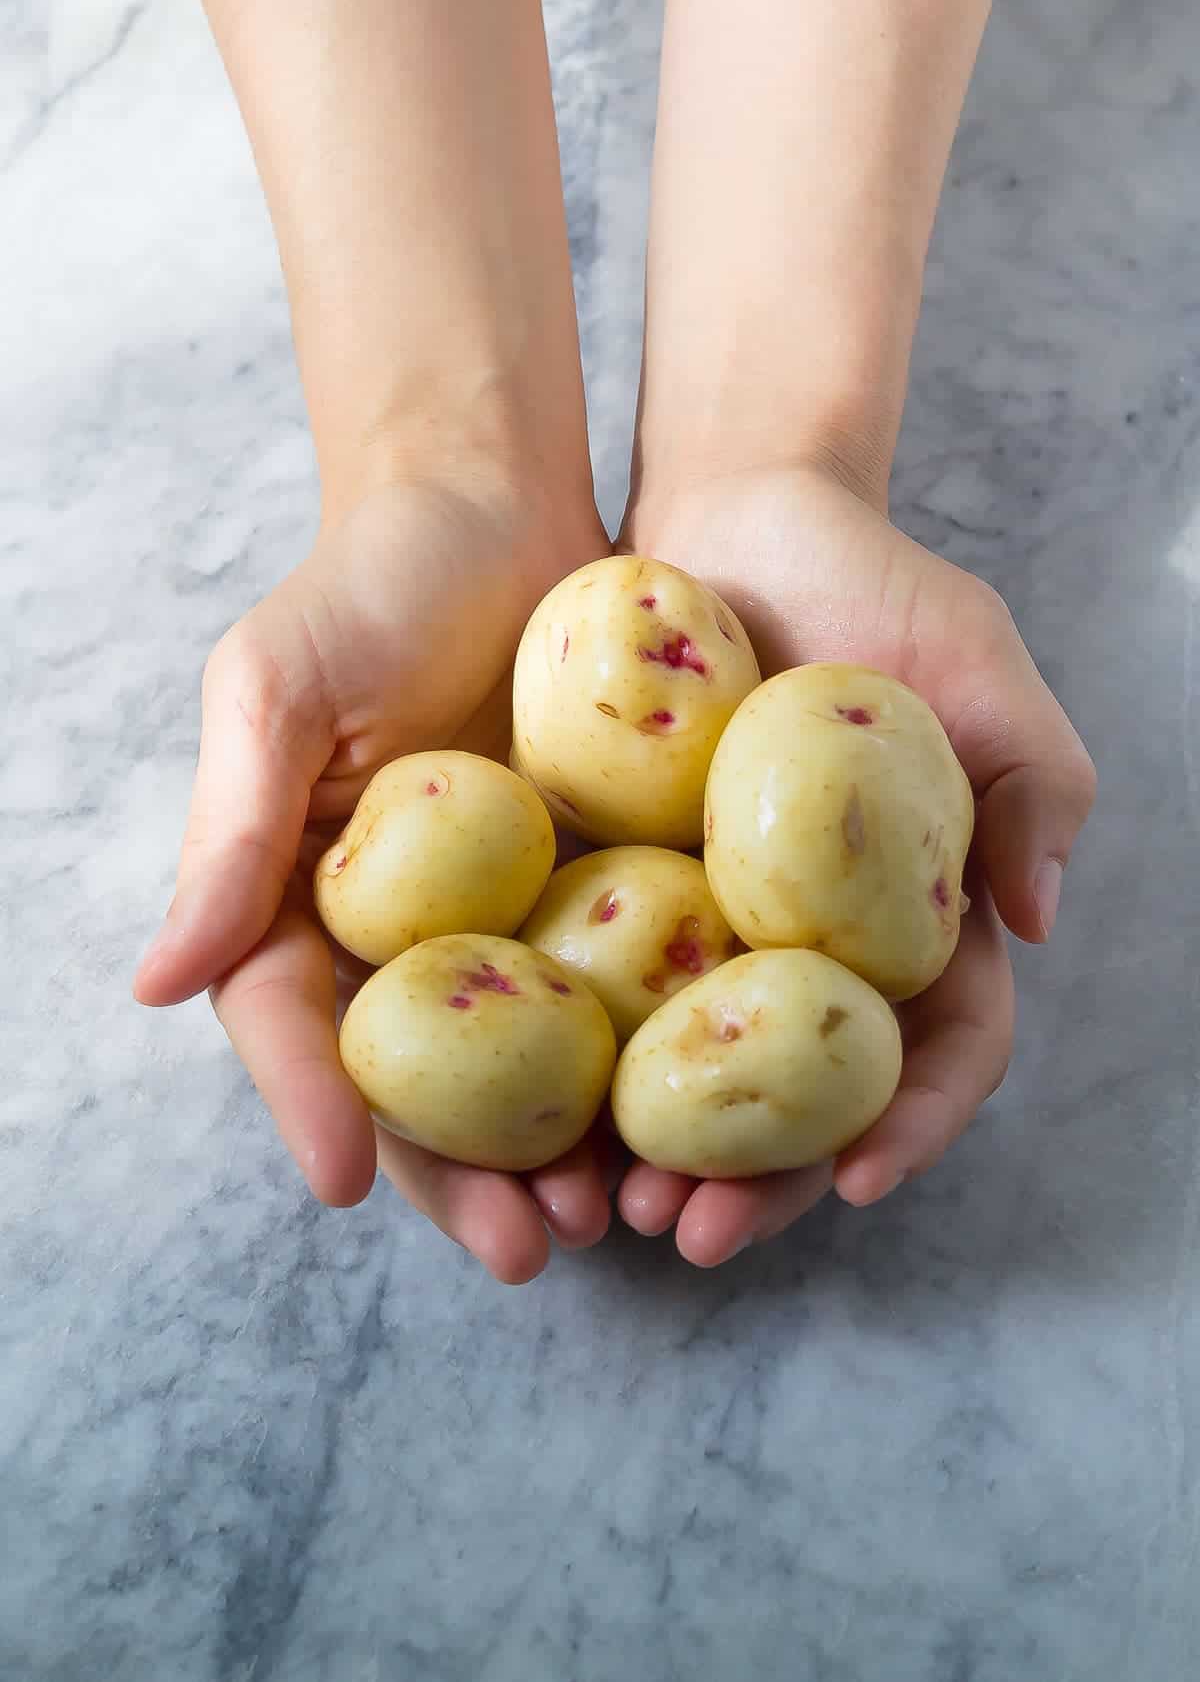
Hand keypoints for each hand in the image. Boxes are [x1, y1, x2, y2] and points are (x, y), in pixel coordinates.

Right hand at [134, 472, 613, 1283]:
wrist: (501, 502)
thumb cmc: (371, 579)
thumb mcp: (278, 688)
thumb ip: (233, 832)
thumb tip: (155, 987)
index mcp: (307, 896)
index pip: (295, 1022)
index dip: (314, 1104)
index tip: (344, 1181)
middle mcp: (406, 928)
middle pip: (428, 1079)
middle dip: (466, 1175)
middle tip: (528, 1250)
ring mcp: (511, 917)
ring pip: (531, 1064)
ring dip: (565, 1149)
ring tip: (615, 1216)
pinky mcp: (604, 887)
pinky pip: (623, 990)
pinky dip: (647, 1060)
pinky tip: (689, 1117)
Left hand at [617, 460, 1096, 1265]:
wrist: (727, 511)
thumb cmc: (870, 581)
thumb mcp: (976, 663)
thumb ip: (1029, 781)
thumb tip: (1036, 920)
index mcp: (911, 917)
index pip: (937, 1045)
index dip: (912, 1121)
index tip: (860, 1178)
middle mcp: (809, 942)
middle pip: (797, 1096)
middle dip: (757, 1180)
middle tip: (693, 1233)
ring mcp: (707, 926)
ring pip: (686, 1073)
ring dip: (651, 1153)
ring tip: (599, 1206)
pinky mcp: (611, 889)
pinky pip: (592, 993)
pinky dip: (568, 1062)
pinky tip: (524, 1114)